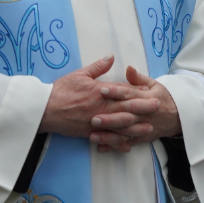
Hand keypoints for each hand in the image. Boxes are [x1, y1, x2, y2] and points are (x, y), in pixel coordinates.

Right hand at [40, 57, 163, 151]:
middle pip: (125, 108)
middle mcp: (100, 107)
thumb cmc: (61, 90)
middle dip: (143, 107)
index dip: (136, 91)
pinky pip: (107, 139)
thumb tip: (110, 57)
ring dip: (135, 127)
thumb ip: (97, 67)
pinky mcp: (90, 132)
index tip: (149, 90)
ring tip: (149, 128)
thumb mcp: (79, 74)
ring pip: (119, 126)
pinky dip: (118, 143)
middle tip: (157, 107)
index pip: (122, 91)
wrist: (46, 109)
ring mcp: (96, 122)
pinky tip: (128, 145)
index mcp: (99, 91)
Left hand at [92, 66, 181, 151]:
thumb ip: (138, 78)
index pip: (129, 94)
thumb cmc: (163, 97)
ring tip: (93, 136)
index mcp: (145, 97)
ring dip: (109, 135)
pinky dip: (115, 146)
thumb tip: (128, 68)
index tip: (101, 90)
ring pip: (125, 132)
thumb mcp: (154, 84)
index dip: (115, 92)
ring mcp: (143, 127)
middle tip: (93, 118)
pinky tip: (101, 147)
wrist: (180, 116)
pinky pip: (128, 143)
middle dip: (110, 118)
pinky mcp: (143, 137)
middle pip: (125, 115)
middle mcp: (144, 113)